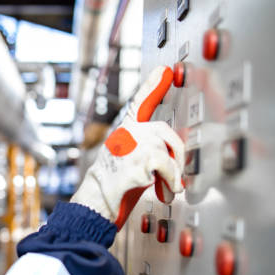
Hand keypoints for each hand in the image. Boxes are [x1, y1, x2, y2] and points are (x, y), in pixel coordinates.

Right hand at [71, 66, 184, 229]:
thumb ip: (149, 149)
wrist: (96, 203)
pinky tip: (166, 190)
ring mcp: (130, 146)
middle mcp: (125, 133)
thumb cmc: (114, 186)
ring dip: (174, 173)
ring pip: (167, 150)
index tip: (163, 71)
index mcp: (123, 132)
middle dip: (178, 152)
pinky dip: (171, 179)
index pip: (138, 103)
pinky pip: (167, 165)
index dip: (151, 85)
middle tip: (178, 174)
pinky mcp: (137, 160)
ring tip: (168, 188)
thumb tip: (177, 152)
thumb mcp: (131, 160)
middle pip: (163, 131)